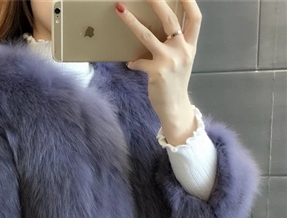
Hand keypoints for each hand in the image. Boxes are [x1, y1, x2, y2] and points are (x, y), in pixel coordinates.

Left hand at [115, 0, 201, 119]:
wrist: (175, 107)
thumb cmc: (175, 83)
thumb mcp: (182, 61)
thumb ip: (175, 45)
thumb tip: (158, 31)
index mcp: (190, 46)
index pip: (195, 18)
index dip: (189, 1)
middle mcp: (182, 51)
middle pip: (170, 19)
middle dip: (157, 2)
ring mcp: (169, 61)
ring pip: (147, 36)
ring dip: (132, 22)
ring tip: (120, 10)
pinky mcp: (157, 72)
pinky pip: (139, 62)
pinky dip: (134, 62)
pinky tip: (131, 64)